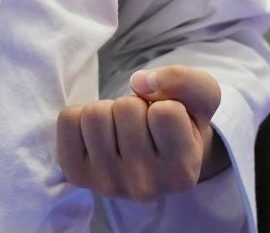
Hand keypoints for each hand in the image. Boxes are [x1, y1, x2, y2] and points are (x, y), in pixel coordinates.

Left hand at [55, 65, 227, 201]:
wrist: (152, 157)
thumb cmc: (180, 124)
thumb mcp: (201, 98)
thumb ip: (185, 82)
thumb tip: (140, 82)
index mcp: (181, 173)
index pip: (165, 112)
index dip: (165, 104)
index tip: (166, 122)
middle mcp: (144, 187)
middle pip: (126, 109)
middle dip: (134, 105)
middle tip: (142, 125)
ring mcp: (107, 183)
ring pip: (95, 114)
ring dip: (108, 109)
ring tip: (121, 129)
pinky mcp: (76, 174)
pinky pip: (68, 119)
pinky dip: (82, 114)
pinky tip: (100, 133)